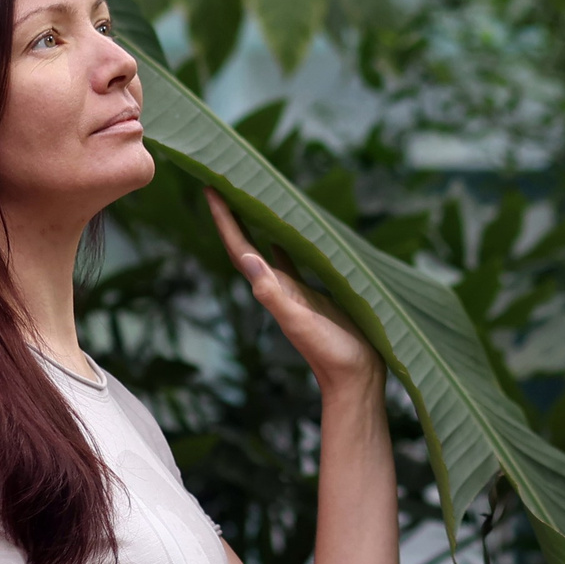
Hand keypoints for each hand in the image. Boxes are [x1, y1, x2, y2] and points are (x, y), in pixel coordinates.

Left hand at [206, 188, 381, 393]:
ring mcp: (295, 291)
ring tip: (248, 202)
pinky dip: (286, 245)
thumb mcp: (300, 322)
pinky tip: (283, 235)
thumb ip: (274, 294)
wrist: (354, 379)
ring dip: (255, 227)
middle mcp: (278, 288)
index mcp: (271, 290)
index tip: (210, 189)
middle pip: (247, 245)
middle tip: (221, 184)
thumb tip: (247, 259)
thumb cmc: (330, 354)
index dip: (224, 220)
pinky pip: (295, 261)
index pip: (240, 248)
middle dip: (232, 217)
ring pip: (268, 250)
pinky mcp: (314, 295)